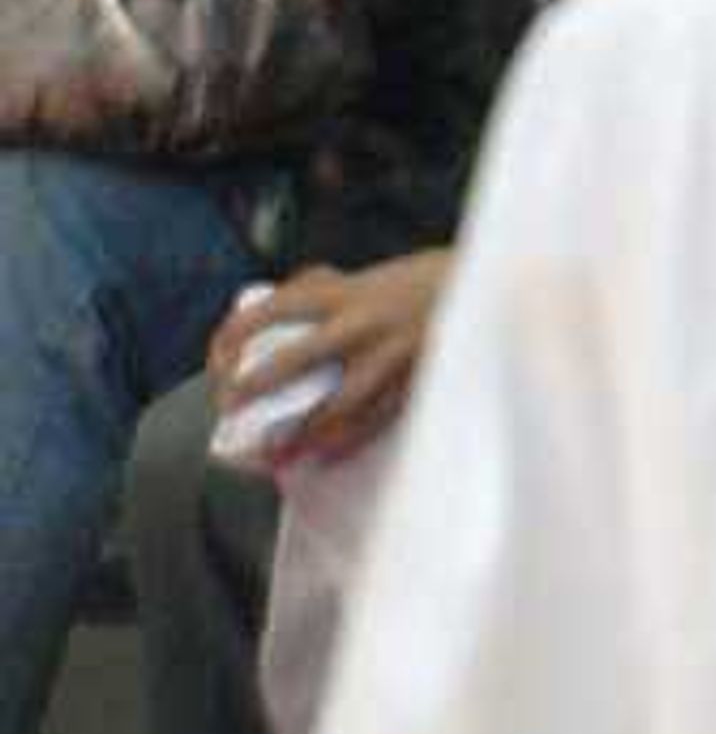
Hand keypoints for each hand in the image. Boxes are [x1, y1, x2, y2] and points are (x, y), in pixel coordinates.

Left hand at [211, 250, 447, 468]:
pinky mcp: (413, 382)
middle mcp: (362, 323)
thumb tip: (267, 321)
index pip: (270, 311)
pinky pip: (372, 422)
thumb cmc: (412, 282)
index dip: (234, 336)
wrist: (478, 287)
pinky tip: (321, 455)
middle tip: (229, 407)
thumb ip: (317, 295)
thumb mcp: (359, 278)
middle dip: (254, 388)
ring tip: (272, 451)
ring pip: (335, 404)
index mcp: (343, 292)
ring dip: (299, 432)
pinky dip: (344, 442)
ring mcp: (389, 357)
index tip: (219, 359)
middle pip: (294, 361)